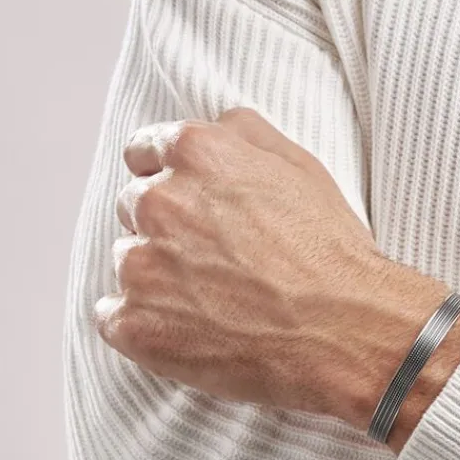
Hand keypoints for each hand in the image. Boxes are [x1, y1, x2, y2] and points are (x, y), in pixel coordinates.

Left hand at [94, 107, 391, 414]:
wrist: (345, 330)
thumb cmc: (331, 252)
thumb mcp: (303, 168)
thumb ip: (246, 134)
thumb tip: (216, 126)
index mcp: (195, 154)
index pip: (143, 153)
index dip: (166, 179)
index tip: (186, 206)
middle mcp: (159, 202)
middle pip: (134, 208)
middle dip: (166, 229)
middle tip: (215, 260)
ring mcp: (142, 265)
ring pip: (128, 263)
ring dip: (157, 279)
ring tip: (213, 301)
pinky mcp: (137, 324)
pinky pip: (114, 320)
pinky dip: (144, 327)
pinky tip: (189, 333)